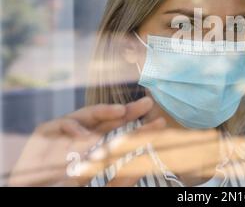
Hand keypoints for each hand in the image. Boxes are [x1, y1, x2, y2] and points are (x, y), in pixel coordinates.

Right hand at [7, 96, 165, 186]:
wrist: (34, 191)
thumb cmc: (66, 189)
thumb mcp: (101, 187)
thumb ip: (120, 178)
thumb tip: (143, 163)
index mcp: (95, 152)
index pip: (121, 138)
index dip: (140, 130)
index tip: (160, 123)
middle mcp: (82, 140)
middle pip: (108, 122)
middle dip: (128, 112)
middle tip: (147, 103)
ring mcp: (64, 135)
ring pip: (87, 116)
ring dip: (105, 112)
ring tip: (121, 112)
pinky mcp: (44, 133)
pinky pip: (62, 124)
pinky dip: (74, 128)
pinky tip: (85, 136)